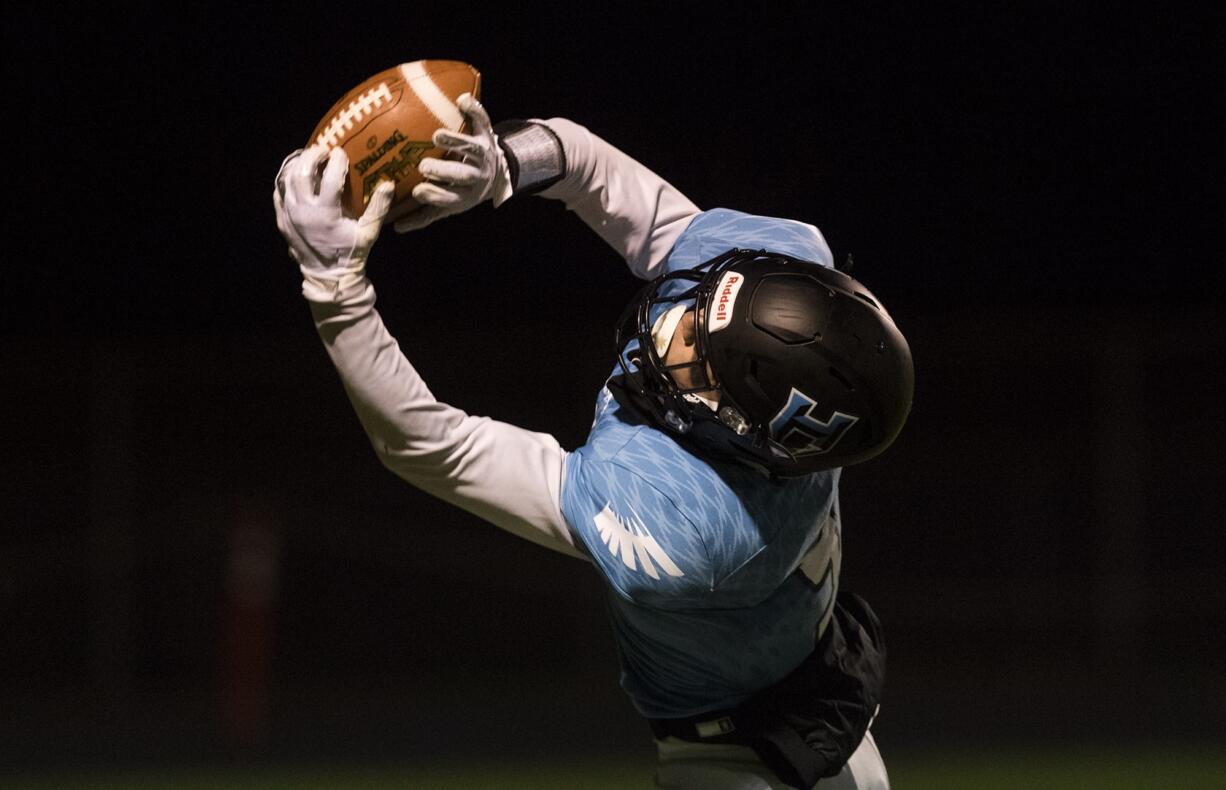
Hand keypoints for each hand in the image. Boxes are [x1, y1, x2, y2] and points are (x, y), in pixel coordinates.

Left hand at [273, 146, 394, 278]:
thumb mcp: (369, 233)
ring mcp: (290, 215)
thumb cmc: (351, 254)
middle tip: (323, 150)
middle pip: (301, 172)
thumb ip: (378, 208)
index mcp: (326, 214)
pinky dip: (286, 179)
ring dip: (297, 164)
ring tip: (308, 158)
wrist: (329, 276)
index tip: (342, 153)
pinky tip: (296, 175)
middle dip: (312, 155)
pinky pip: (278, 192)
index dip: (336, 160)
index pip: (330, 177)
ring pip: (286, 178)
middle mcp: (304, 212)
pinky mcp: (282, 220)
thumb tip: (387, 184)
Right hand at [394, 93, 510, 232]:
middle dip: (444, 171)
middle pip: (462, 175)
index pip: (450, 198)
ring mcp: (481, 154)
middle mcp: (475, 175)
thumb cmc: (463, 190)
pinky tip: (461, 100)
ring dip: (456, 141)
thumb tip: (397, 227)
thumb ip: (425, 215)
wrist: (495, 173)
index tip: (418, 190)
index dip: (436, 195)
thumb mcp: (449, 206)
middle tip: (425, 166)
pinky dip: (474, 109)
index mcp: (465, 195)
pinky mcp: (486, 134)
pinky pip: (482, 120)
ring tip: (437, 136)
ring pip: (472, 148)